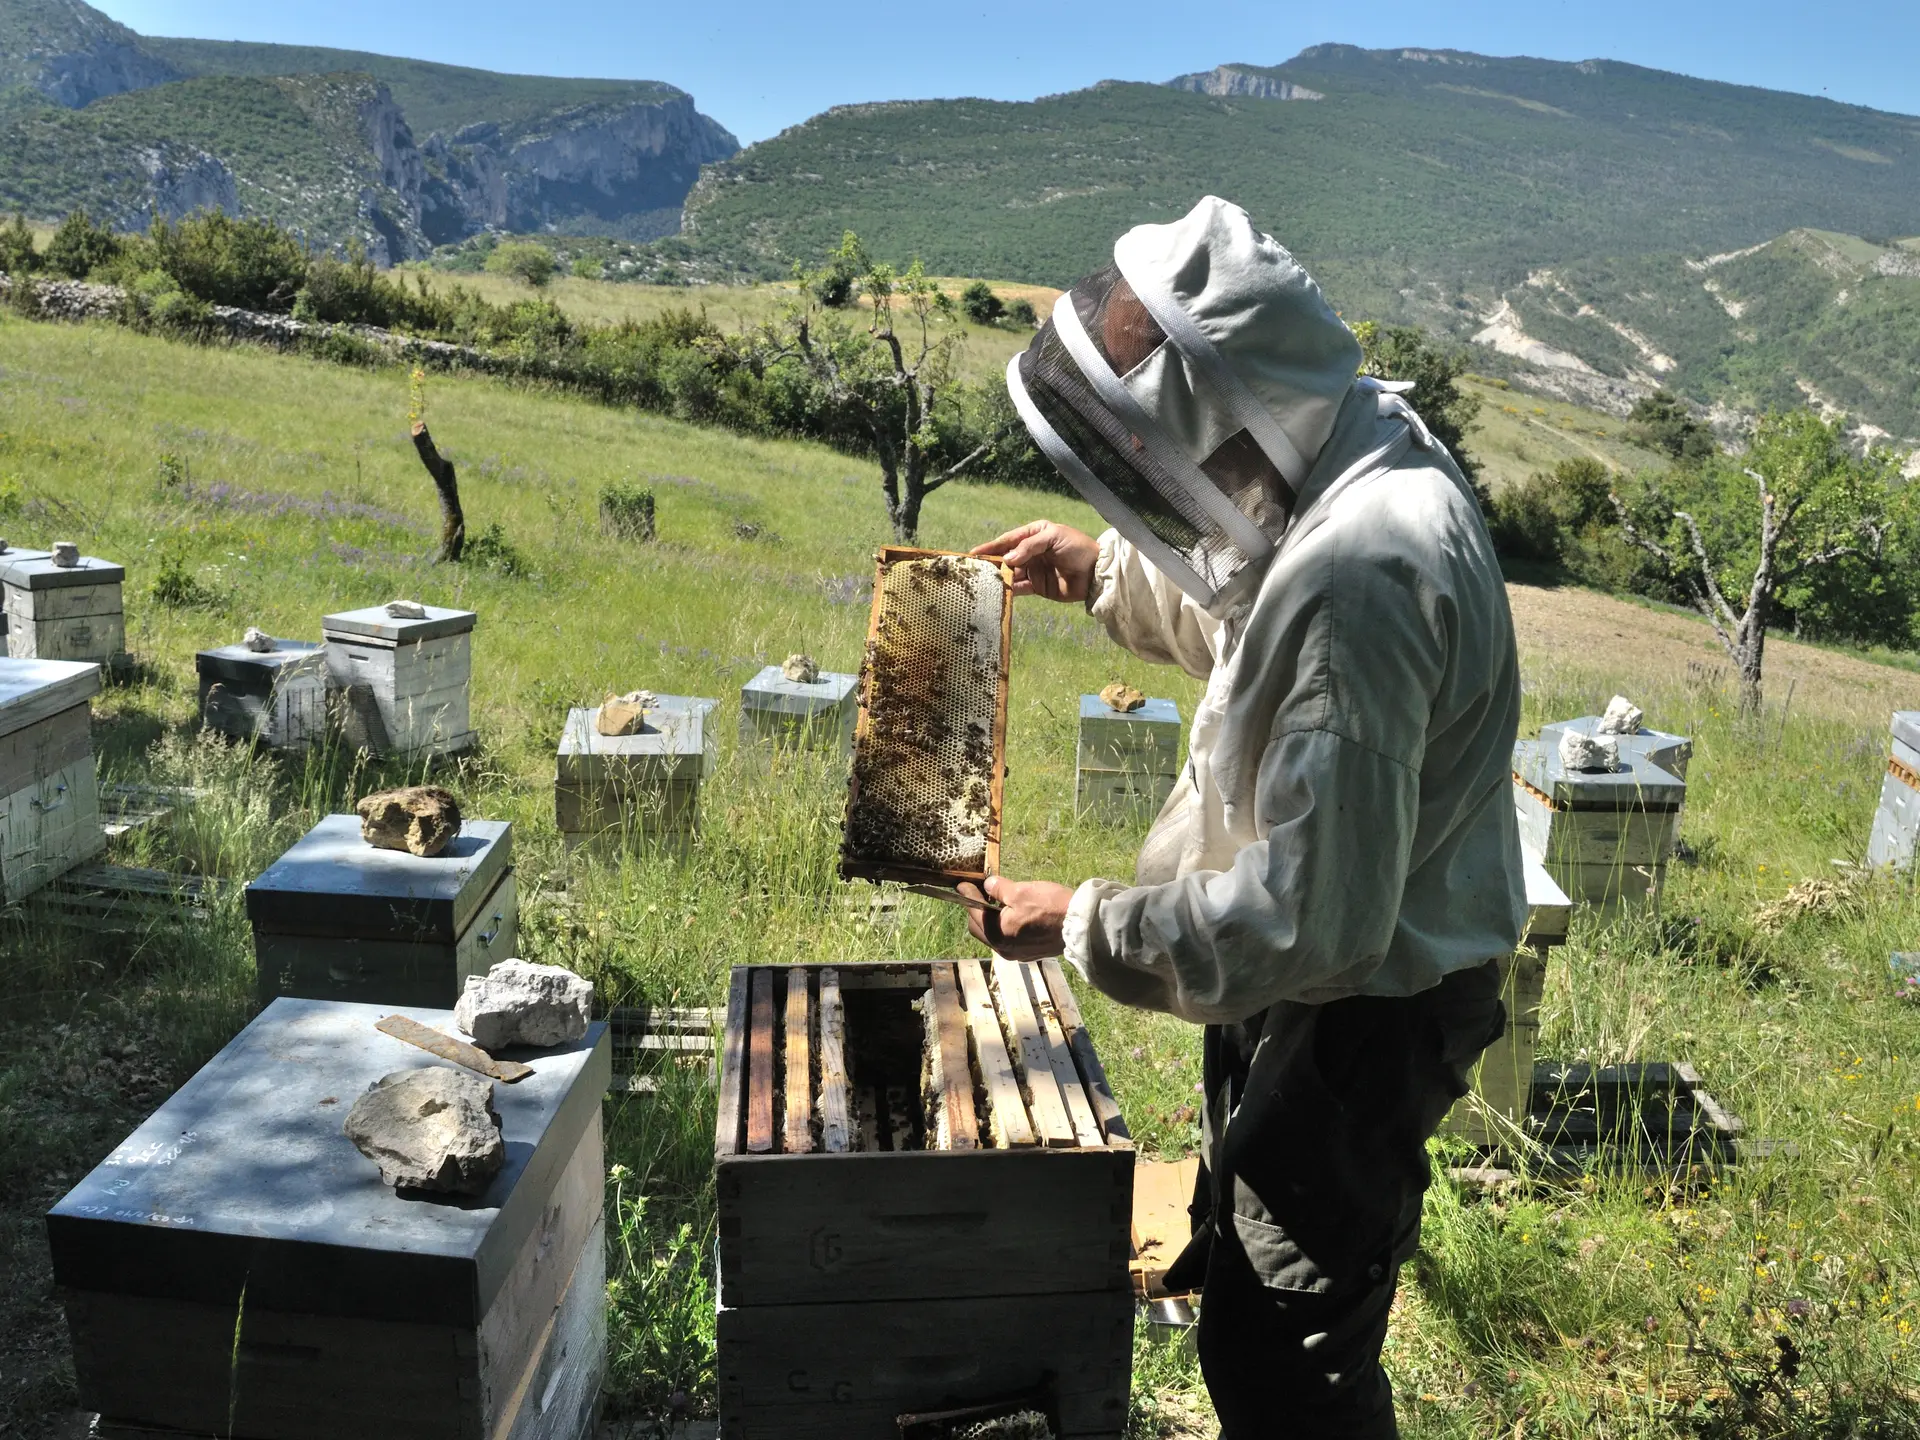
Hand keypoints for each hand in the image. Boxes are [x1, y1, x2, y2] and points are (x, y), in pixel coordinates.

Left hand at [961, 876, 1074, 959]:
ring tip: (997, 903)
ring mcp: (1017, 954)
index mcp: (998, 934)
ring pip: (994, 936)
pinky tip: (1013, 915)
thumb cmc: (1050, 906)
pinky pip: (1008, 940)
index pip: (973, 914)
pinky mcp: (1030, 954)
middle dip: (976, 911)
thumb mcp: (1021, 891)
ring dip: (991, 920)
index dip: (967, 896)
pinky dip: (1004, 928)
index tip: (963, 885)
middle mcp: (1004, 949)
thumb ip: (999, 888)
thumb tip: (988, 884)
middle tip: (979, 893)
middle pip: (979, 929)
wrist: (1081, 925)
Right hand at [972, 521, 1098, 603]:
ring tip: (982, 582)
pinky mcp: (1037, 586)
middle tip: (974, 570)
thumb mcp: (1053, 538)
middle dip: (991, 564)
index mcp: (1034, 534)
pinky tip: (998, 592)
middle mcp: (1031, 552)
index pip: (1008, 540)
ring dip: (998, 578)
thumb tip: (1007, 559)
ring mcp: (1033, 570)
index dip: (991, 547)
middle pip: (1006, 558)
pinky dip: (1008, 590)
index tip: (974, 553)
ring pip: (1010, 574)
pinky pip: (1019, 588)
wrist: (1096, 573)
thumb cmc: (1077, 548)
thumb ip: (1029, 547)